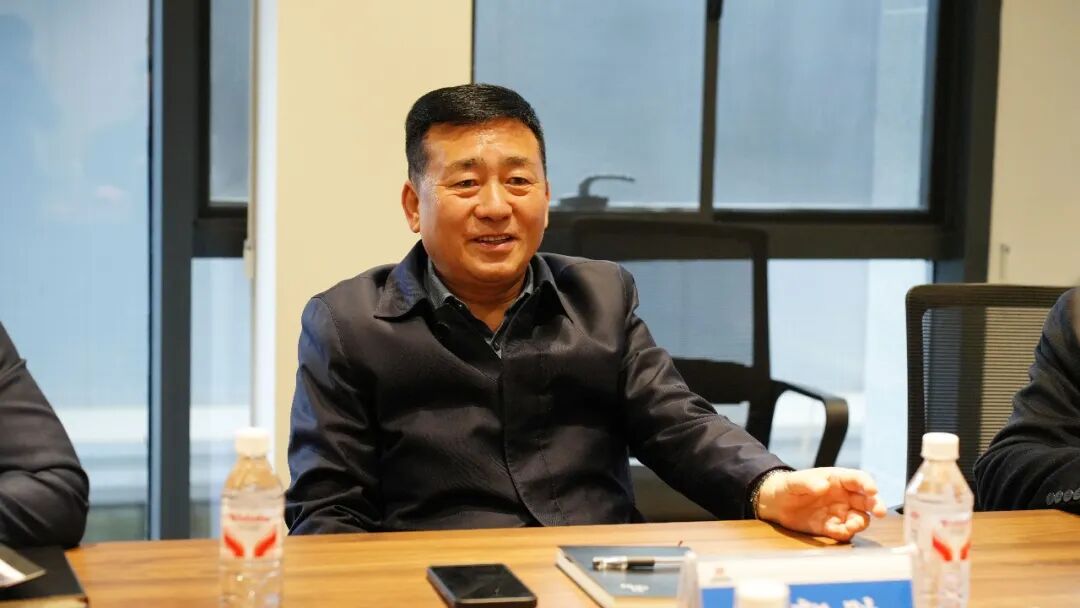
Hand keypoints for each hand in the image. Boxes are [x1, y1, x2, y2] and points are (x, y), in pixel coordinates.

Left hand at [754, 467, 886, 541]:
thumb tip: (823, 486)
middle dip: (875, 505)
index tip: (872, 490)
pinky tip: (839, 532)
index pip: (858, 479)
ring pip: (860, 518)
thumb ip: (808, 483)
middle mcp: (843, 496)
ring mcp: (839, 512)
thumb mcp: (794, 482)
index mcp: (837, 479)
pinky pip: (844, 532)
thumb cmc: (788, 486)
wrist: (775, 504)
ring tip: (852, 526)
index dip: (867, 484)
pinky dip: (845, 533)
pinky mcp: (832, 527)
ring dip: (860, 522)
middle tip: (880, 512)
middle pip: (866, 500)